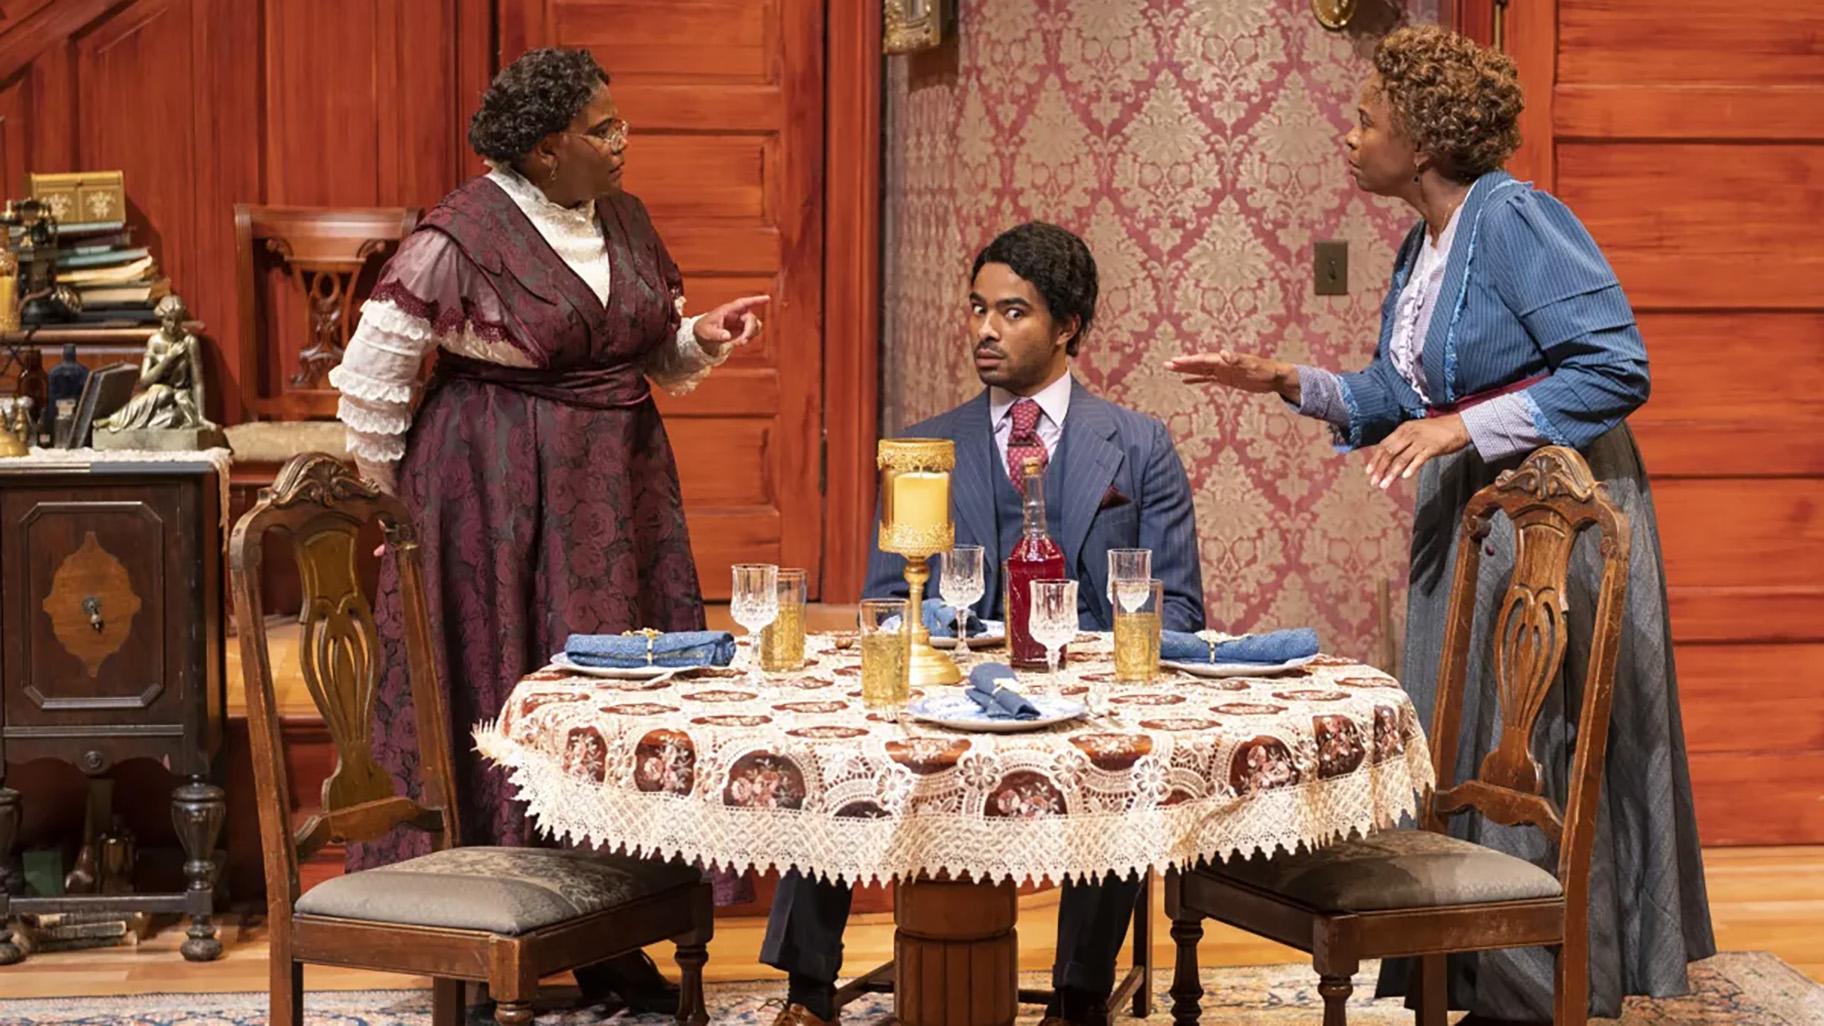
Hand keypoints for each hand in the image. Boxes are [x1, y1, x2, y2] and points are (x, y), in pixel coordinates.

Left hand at [693, 294, 769, 355]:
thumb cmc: (703, 330)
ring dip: (750, 335)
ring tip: (739, 343)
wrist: (702, 335)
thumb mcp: (707, 332)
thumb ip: (716, 334)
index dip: (756, 300)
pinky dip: (748, 338)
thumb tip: (727, 336)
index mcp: (728, 310)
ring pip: (754, 325)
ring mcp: (740, 321)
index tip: (767, 298)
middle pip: (751, 318)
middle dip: (749, 331)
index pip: (744, 303)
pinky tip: (739, 342)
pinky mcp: (742, 329)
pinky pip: (752, 332)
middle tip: (741, 342)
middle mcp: (736, 314)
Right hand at [1166, 350, 1297, 400]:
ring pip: (1200, 370)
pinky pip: (1207, 379)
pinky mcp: (1226, 379)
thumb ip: (1238, 359)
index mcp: (1225, 359)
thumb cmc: (1266, 370)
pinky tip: (1186, 381)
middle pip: (1198, 363)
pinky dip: (1196, 379)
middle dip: (1182, 364)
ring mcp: (1223, 371)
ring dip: (1186, 370)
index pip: (1203, 359)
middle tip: (1166, 364)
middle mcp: (1222, 363)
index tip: (1175, 361)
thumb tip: (1224, 353)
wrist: (1275, 377)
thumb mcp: (1253, 365)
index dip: (1189, 361)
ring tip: (1171, 369)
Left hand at [1362, 415, 1470, 488]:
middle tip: (1374, 482)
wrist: (1460, 425)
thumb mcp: (1416, 432)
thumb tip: (1390, 459)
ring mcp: (1421, 440)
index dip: (1375, 459)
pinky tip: (1405, 477)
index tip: (1368, 472)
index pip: (1384, 445)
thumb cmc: (1437, 431)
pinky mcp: (1433, 447)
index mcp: (1403, 429)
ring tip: (1384, 485)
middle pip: (1389, 452)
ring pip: (1401, 458)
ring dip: (1391, 473)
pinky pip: (1419, 459)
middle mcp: (1409, 433)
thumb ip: (1403, 443)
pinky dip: (1411, 468)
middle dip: (1380, 469)